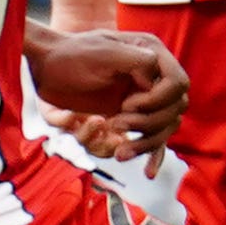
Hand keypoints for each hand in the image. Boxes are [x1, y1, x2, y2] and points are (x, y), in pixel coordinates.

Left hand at [27, 22, 186, 142]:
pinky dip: (152, 156)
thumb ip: (137, 61)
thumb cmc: (71, 55)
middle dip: (147, 124)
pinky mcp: (131, 117)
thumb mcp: (104, 51)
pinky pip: (152, 140)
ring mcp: (143, 99)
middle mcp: (153, 79)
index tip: (126, 105)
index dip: (156, 100)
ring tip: (118, 149)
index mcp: (152, 56)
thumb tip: (155, 83)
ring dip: (143, 143)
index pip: (177, 84)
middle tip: (116, 123)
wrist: (48, 68)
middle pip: (174, 111)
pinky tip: (148, 173)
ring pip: (163, 129)